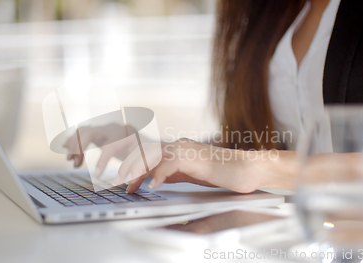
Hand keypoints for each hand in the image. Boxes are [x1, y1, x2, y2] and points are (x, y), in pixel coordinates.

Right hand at [63, 123, 138, 176]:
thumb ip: (136, 169)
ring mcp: (104, 128)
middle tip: (76, 165)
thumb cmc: (145, 153)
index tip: (97, 175)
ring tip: (71, 161)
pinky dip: (72, 141)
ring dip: (74, 145)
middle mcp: (113, 127)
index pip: (110, 145)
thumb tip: (125, 183)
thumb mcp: (146, 160)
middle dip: (80, 148)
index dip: (102, 160)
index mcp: (127, 133)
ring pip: (83, 131)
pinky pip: (80, 133)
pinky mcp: (97, 131)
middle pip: (90, 132)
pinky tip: (66, 150)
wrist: (145, 142)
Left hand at [116, 138, 297, 192]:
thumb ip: (172, 173)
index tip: (121, 178)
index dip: (131, 163)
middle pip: (144, 151)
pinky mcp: (194, 157)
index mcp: (175, 149)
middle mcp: (177, 145)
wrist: (246, 169)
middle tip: (116, 181)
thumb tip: (152, 178)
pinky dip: (159, 175)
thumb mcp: (190, 174)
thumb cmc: (221, 172)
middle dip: (127, 165)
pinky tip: (152, 186)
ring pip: (153, 155)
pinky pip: (170, 164)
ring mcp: (186, 149)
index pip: (147, 152)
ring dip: (137, 170)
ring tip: (127, 184)